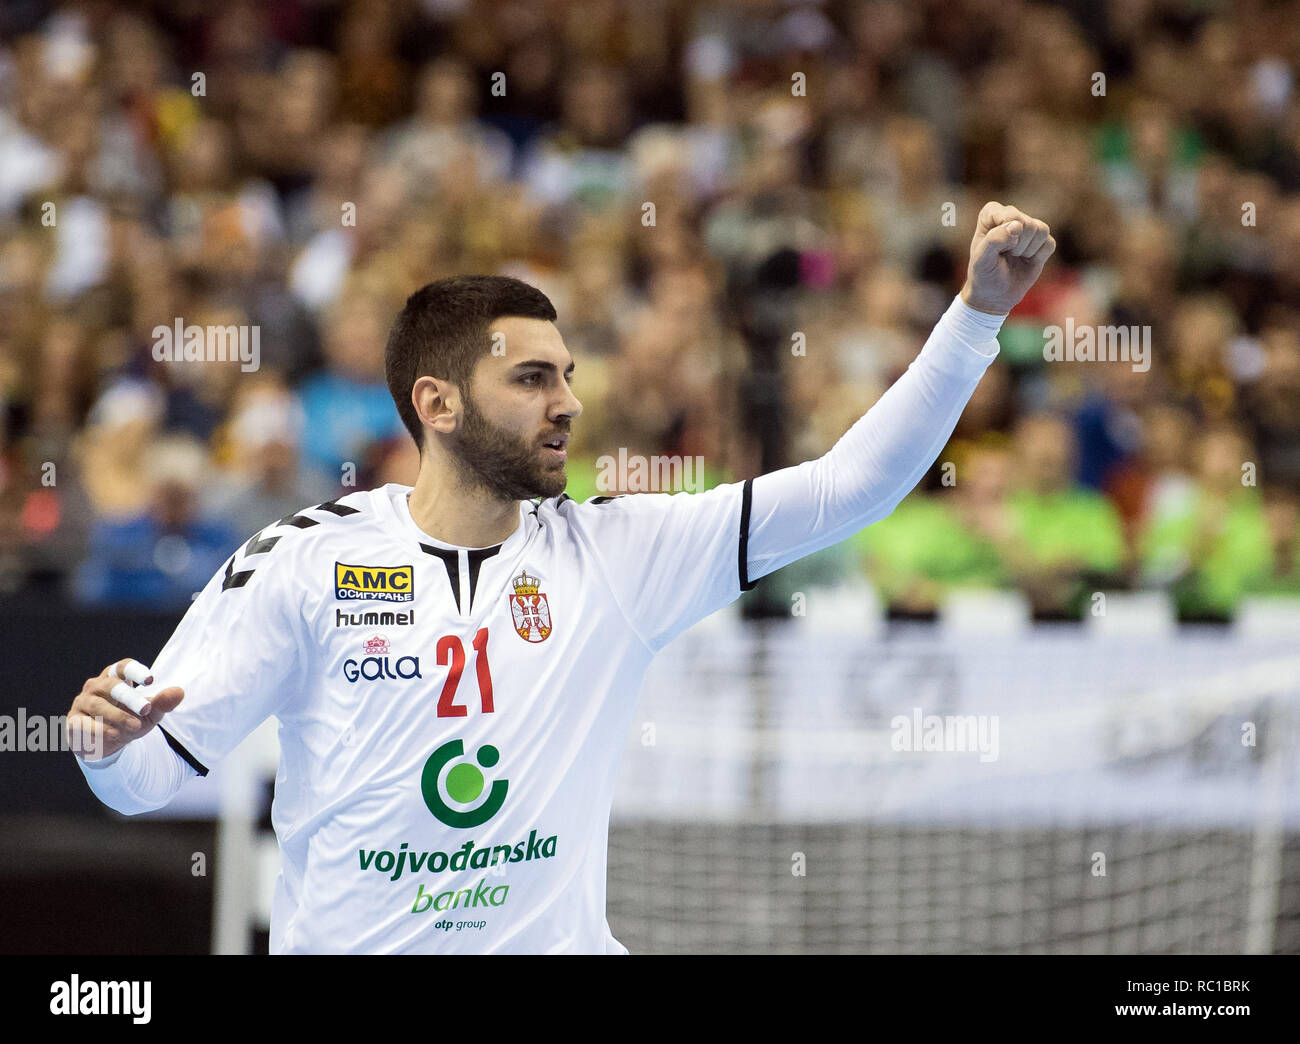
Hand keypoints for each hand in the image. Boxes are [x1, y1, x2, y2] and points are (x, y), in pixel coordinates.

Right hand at [66, 658, 184, 761]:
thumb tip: (179, 692)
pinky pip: (82, 723)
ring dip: (117, 716)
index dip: (135, 671)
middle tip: (147, 709)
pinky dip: (98, 729)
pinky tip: (114, 734)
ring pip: (97, 705)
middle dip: (130, 697)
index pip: (122, 667)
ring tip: (135, 726)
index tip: (150, 680)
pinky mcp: (73, 721)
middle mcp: (96, 687)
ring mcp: (82, 703)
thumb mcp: (150, 714)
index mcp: (115, 678)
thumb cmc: (130, 720)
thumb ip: (162, 702)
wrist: (109, 744)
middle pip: (111, 685)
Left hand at [960, 201, 1055, 315]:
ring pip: (1042, 230)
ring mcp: (1028, 228)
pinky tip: (1026, 260)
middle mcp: (1011, 216)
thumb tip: (1017, 226)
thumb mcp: (981, 260)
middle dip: (1017, 246)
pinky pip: (1049, 244)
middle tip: (1005, 255)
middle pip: (1028, 223)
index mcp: (991, 214)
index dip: (1006, 235)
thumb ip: (995, 240)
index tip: (996, 249)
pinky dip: (1038, 257)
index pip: (1010, 215)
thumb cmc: (984, 275)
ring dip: (1027, 251)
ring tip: (1014, 257)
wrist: (995, 295)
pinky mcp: (1042, 241)